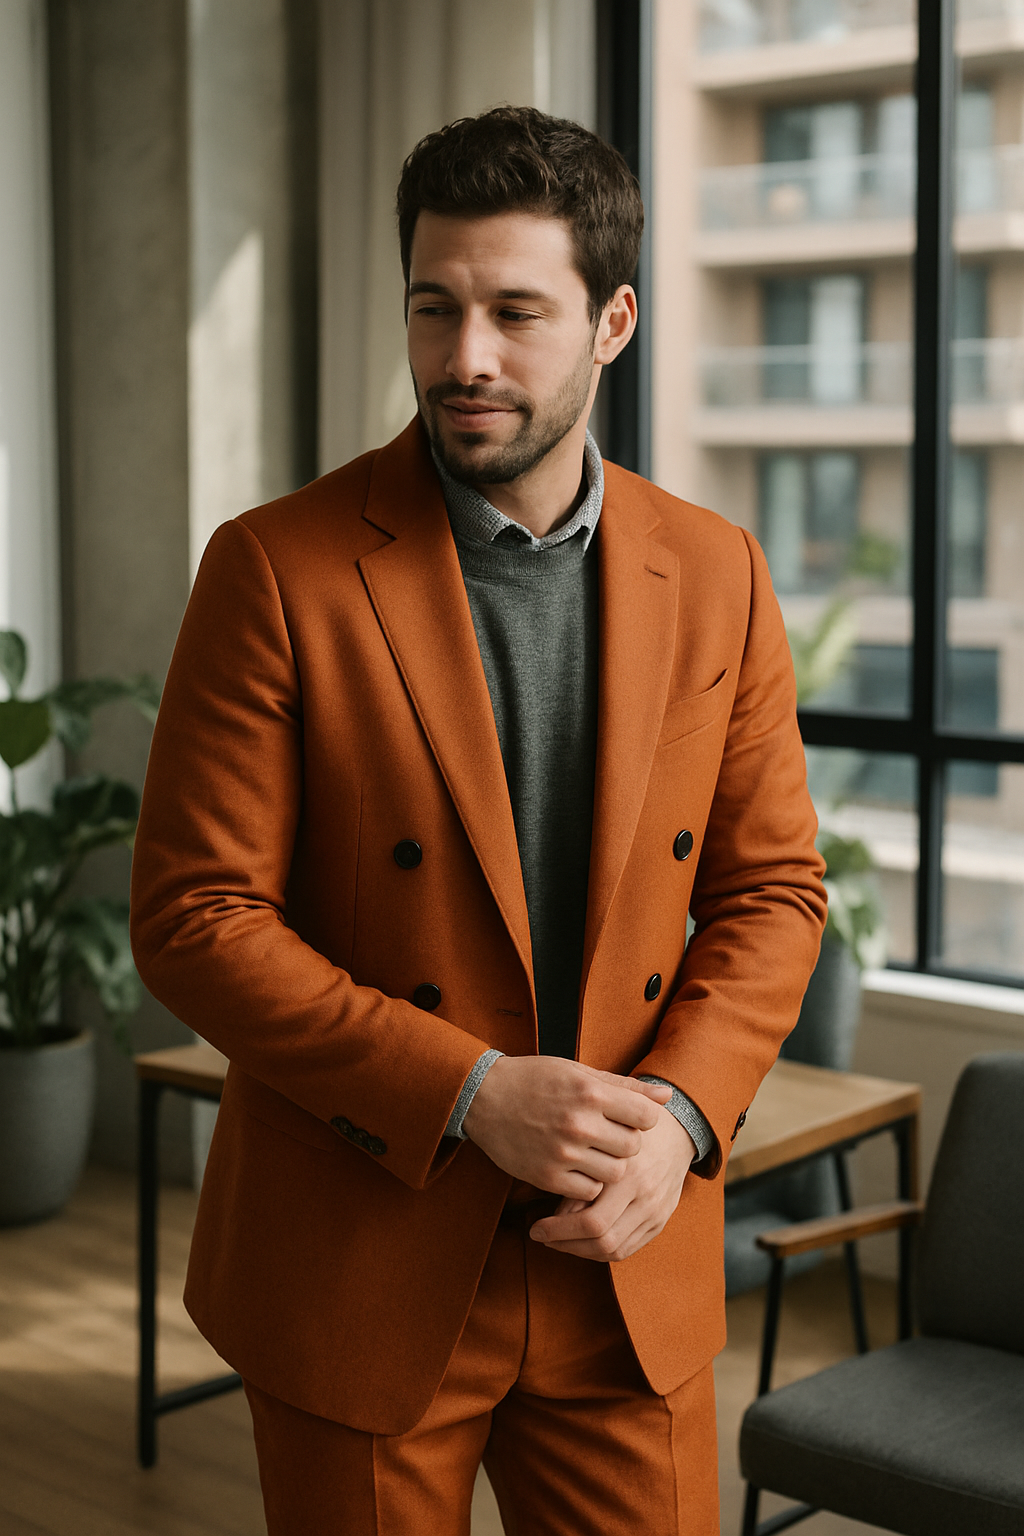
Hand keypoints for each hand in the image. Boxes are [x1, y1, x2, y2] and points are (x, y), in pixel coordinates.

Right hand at [461, 1055, 671, 1200]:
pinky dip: (588, 1182)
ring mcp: (563, 1153)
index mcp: (591, 1093)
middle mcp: (580, 1124)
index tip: (628, 1117)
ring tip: (592, 1152)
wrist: (484, 1097)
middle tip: (608, 1136)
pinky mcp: (548, 1176)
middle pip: (633, 1148)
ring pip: (614, 1173)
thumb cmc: (535, 1080)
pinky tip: (576, 1166)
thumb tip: (667, 1097)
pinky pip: (588, 1191)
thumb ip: (624, 1087)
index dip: (642, 1118)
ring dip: (609, 1165)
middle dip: (626, 1143)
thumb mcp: (579, 1072)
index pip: (646, 1116)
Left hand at [527, 1106, 695, 1261]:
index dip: (558, 1230)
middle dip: (564, 1243)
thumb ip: (582, 1169)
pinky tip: (580, 1242)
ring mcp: (656, 1212)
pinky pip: (628, 1249)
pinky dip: (600, 1252)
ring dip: (580, 1251)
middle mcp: (645, 1196)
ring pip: (614, 1250)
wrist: (677, 1131)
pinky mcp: (660, 1222)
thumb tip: (558, 1210)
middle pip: (601, 1240)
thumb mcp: (603, 1135)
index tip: (534, 1226)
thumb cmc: (628, 1126)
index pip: (591, 1220)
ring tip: (555, 1241)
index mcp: (630, 1173)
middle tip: (539, 1235)